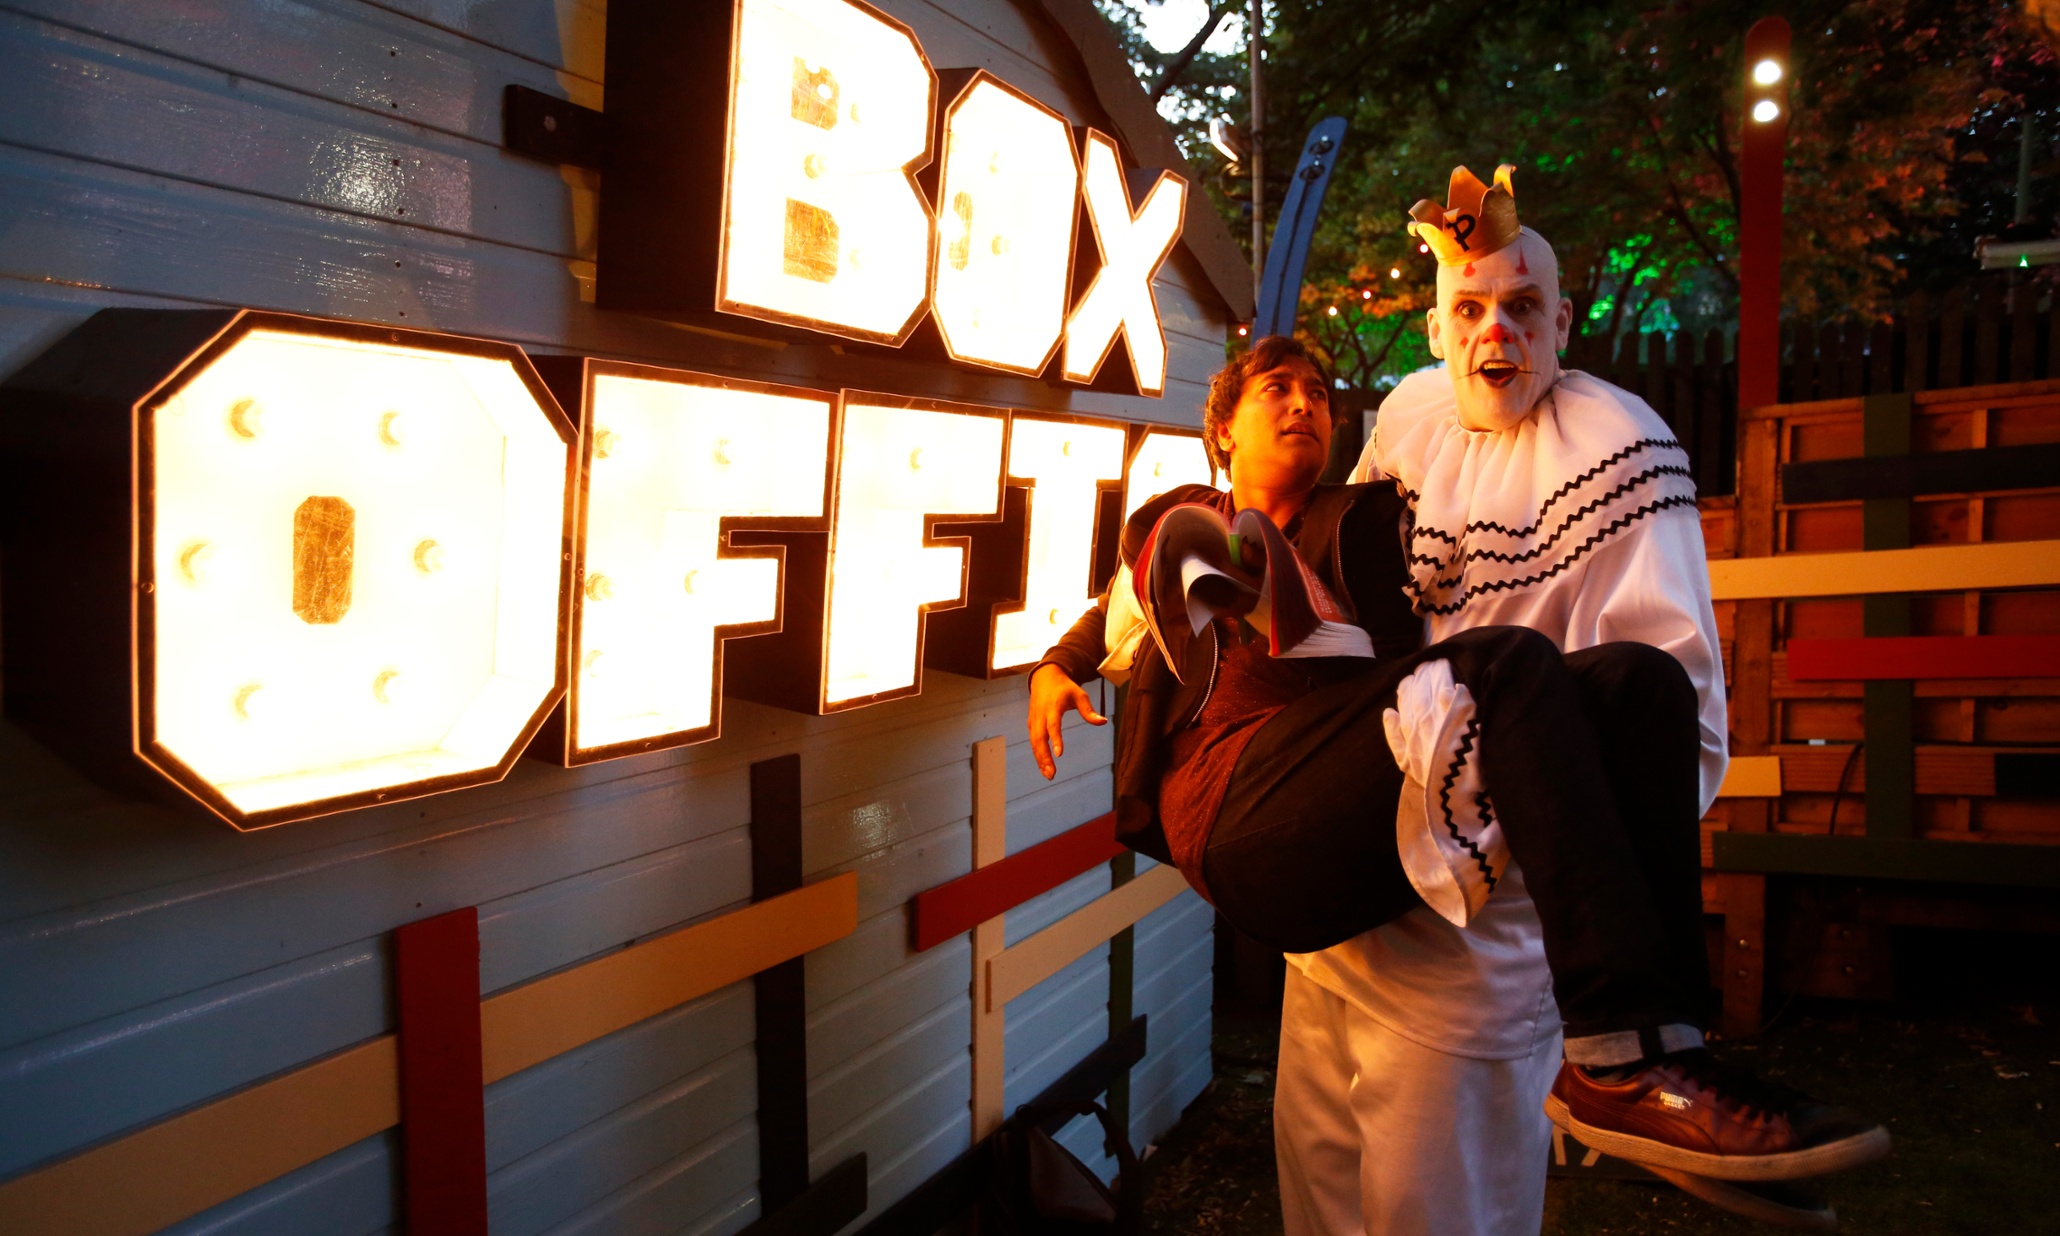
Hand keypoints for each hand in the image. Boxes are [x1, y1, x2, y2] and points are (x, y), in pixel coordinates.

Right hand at [1027, 664, 1105, 778]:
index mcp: (1052, 707)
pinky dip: (1037, 755)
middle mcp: (1040, 715)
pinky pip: (1033, 742)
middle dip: (1044, 757)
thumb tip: (1103, 722)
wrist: (1044, 678)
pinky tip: (1044, 768)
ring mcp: (1034, 720)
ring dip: (1040, 760)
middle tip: (1052, 773)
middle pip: (1039, 738)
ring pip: (1034, 743)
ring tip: (1049, 775)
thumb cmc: (1065, 688)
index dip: (1055, 739)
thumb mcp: (1079, 695)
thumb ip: (1089, 710)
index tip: (1059, 754)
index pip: (1053, 725)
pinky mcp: (1031, 725)